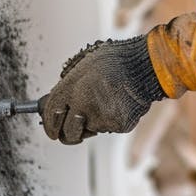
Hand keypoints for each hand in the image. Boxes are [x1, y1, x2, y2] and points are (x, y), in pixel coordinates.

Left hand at [39, 36, 166, 144]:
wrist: (146, 67)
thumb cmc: (115, 61)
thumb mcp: (84, 66)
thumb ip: (69, 86)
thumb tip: (56, 103)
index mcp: (71, 87)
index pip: (51, 114)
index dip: (49, 125)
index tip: (51, 129)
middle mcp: (82, 104)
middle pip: (67, 133)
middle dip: (68, 134)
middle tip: (72, 129)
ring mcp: (100, 117)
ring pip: (90, 130)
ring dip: (92, 123)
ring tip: (104, 103)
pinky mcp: (117, 125)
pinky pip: (109, 127)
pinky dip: (111, 120)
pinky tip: (118, 103)